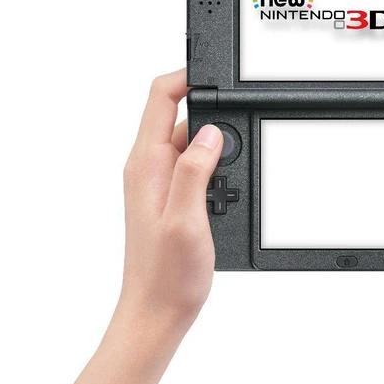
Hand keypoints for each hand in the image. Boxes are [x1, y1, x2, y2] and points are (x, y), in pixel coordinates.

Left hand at [119, 69, 222, 331]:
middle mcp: (149, 168)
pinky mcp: (172, 198)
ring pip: (193, 144)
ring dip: (217, 152)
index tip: (216, 73)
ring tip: (227, 188)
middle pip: (181, 117)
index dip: (187, 76)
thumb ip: (195, 171)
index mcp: (146, 165)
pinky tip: (225, 199)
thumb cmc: (167, 274)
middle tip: (237, 147)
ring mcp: (160, 182)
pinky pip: (196, 168)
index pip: (160, 98)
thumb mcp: (186, 220)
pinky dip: (216, 173)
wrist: (158, 310)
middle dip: (214, 120)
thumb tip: (209, 132)